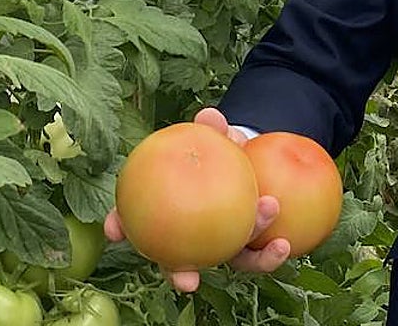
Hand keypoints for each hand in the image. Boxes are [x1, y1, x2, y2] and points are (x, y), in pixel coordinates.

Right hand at [104, 107, 291, 291]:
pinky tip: (284, 243)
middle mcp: (189, 238)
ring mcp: (220, 246)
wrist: (249, 158)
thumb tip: (210, 115)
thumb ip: (213, 129)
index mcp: (168, 212)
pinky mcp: (250, 249)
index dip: (120, 226)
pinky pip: (259, 255)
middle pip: (177, 263)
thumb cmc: (221, 148)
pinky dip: (270, 254)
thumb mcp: (218, 136)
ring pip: (227, 263)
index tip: (114, 230)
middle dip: (179, 276)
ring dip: (244, 263)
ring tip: (257, 251)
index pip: (134, 221)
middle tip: (187, 281)